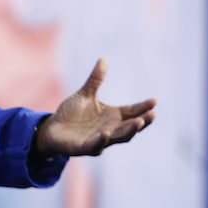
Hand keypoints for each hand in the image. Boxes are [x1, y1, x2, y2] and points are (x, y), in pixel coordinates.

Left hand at [35, 59, 155, 156]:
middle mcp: (110, 129)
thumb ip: (95, 80)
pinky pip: (96, 145)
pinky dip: (101, 140)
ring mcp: (100, 139)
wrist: (53, 128)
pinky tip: (105, 133)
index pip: (132, 111)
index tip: (155, 101)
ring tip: (139, 122)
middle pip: (131, 126)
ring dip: (129, 131)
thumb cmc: (71, 113)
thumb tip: (103, 59)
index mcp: (112, 116)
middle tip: (154, 114)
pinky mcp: (86, 147)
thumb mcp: (85, 94)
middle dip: (143, 121)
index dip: (143, 107)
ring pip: (119, 137)